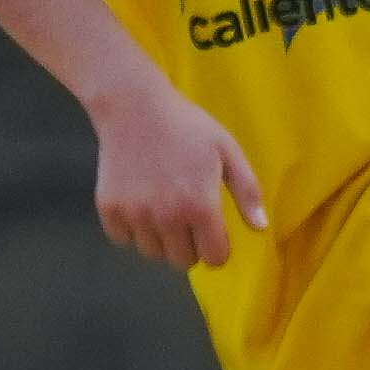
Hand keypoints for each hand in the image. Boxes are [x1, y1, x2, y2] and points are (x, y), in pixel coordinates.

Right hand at [88, 79, 267, 266]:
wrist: (135, 107)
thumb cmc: (188, 127)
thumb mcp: (228, 151)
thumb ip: (247, 191)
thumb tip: (260, 228)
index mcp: (200, 206)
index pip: (214, 258)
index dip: (218, 248)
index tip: (214, 232)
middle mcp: (166, 217)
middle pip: (183, 261)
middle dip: (191, 247)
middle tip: (188, 220)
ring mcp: (134, 215)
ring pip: (152, 254)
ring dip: (161, 241)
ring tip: (163, 212)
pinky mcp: (109, 209)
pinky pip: (123, 240)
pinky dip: (131, 230)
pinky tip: (140, 206)